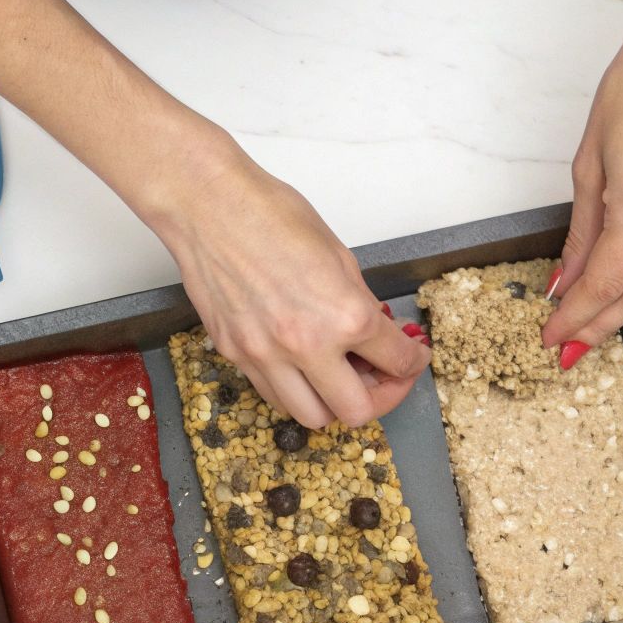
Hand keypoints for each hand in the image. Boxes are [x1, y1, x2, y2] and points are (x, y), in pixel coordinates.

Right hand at [152, 151, 429, 428]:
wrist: (209, 206)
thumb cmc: (271, 214)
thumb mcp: (338, 255)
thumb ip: (358, 303)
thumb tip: (372, 333)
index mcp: (345, 315)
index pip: (396, 362)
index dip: (413, 361)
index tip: (412, 356)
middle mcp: (306, 345)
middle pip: (356, 412)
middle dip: (380, 396)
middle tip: (382, 377)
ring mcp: (266, 356)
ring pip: (311, 416)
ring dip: (332, 403)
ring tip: (338, 377)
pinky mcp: (234, 355)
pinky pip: (273, 394)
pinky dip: (295, 390)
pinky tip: (301, 367)